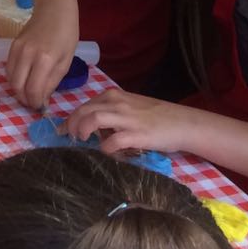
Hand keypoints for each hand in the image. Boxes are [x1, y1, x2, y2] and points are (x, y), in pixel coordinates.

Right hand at [6, 0, 78, 109]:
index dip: (36, 103)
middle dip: (25, 100)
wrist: (54, 9)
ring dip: (18, 90)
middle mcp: (27, 55)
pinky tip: (24, 80)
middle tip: (34, 103)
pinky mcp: (11, 46)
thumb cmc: (66, 34)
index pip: (33, 90)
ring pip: (10, 80)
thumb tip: (42, 100)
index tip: (41, 107)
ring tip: (29, 93)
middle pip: (17, 87)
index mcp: (45, 60)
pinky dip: (15, 79)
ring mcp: (16, 50)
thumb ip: (52, 82)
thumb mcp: (66, 61)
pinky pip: (8, 69)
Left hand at [64, 87, 197, 155]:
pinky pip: (113, 141)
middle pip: (83, 111)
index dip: (71, 118)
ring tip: (82, 141)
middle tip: (70, 138)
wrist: (183, 123)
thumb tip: (92, 127)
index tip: (64, 130)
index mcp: (113, 96)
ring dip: (83, 131)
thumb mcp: (130, 106)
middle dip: (71, 125)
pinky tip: (106, 152)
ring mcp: (127, 118)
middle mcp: (117, 103)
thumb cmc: (156, 116)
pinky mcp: (137, 134)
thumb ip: (111, 112)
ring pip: (93, 119)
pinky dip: (105, 148)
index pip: (84, 105)